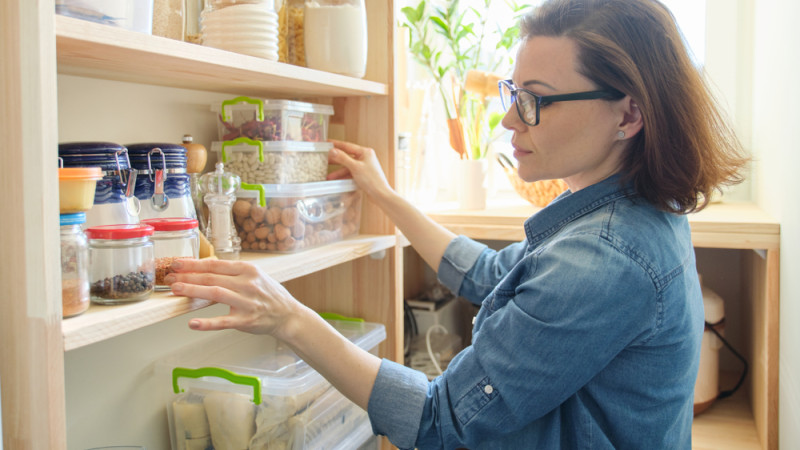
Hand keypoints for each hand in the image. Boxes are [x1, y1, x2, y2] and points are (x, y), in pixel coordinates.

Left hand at [166, 258, 305, 339]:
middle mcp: (247, 283)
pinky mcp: (246, 321)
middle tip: (170, 277)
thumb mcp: (254, 276)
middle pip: (212, 277)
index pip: (215, 264)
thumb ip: (231, 272)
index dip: (193, 263)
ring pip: (215, 293)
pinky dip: (207, 323)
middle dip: (188, 276)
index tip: (177, 263)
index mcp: (248, 270)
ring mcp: (246, 302)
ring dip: (193, 291)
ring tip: (176, 290)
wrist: (287, 315)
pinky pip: (223, 322)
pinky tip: (193, 323)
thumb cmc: (268, 294)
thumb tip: (204, 266)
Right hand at [327, 139, 392, 199]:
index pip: (347, 146)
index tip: (326, 142)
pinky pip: (350, 174)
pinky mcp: (363, 175)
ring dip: (338, 172)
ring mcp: (364, 167)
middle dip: (335, 160)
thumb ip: (343, 158)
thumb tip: (332, 151)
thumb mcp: (355, 167)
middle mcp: (365, 158)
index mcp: (365, 152)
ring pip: (347, 167)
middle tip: (324, 158)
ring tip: (327, 176)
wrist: (380, 194)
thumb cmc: (372, 180)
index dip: (336, 144)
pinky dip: (343, 177)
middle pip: (346, 156)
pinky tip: (335, 180)